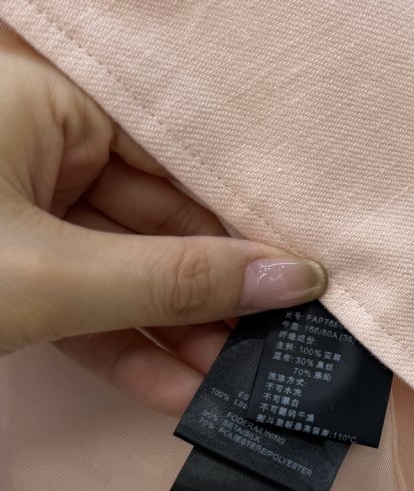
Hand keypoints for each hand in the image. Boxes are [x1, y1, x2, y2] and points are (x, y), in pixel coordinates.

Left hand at [0, 25, 327, 414]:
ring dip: (175, 331)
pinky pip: (77, 302)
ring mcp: (15, 208)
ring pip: (120, 268)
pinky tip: (173, 390)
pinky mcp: (1, 270)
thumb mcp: (45, 277)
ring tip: (235, 383)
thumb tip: (291, 279)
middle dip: (214, 293)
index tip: (305, 274)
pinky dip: (119, 347)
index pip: (179, 160)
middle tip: (279, 344)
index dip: (245, 221)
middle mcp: (35, 141)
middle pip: (156, 219)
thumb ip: (176, 279)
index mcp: (46, 99)